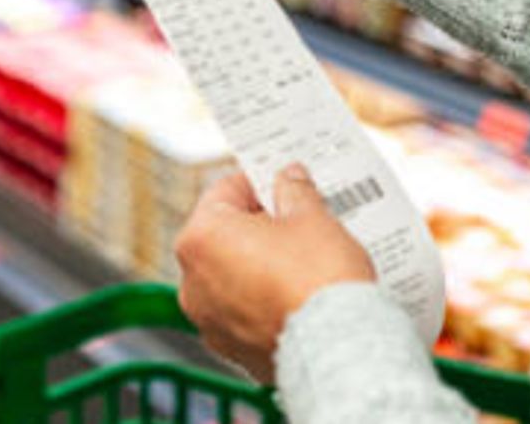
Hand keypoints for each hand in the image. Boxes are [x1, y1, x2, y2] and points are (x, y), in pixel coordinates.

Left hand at [174, 164, 377, 383]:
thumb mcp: (312, 218)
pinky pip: (243, 312)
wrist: (337, 349)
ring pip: (232, 276)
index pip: (225, 190)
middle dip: (259, 225)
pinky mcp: (231, 348)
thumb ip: (294, 191)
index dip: (258, 181)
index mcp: (201, 238)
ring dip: (259, 263)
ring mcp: (209, 320)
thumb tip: (288, 179)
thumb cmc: (318, 283)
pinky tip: (296, 293)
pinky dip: (263, 301)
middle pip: (224, 235)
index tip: (280, 181)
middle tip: (297, 219)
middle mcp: (192, 281)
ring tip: (302, 259)